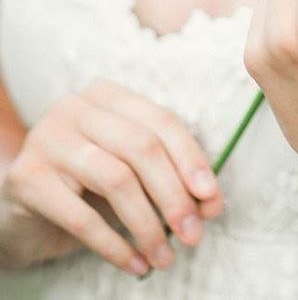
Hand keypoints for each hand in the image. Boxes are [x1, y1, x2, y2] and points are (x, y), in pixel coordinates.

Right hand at [0, 79, 222, 275]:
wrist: (23, 206)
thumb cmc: (87, 183)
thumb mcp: (130, 169)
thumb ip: (171, 176)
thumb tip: (212, 203)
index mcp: (108, 94)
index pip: (161, 122)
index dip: (191, 160)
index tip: (212, 199)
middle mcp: (76, 107)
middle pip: (141, 148)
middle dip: (174, 195)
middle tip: (194, 235)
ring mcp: (47, 138)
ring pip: (116, 179)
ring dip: (148, 225)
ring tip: (166, 257)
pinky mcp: (27, 177)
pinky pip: (81, 217)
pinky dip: (114, 246)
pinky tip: (135, 264)